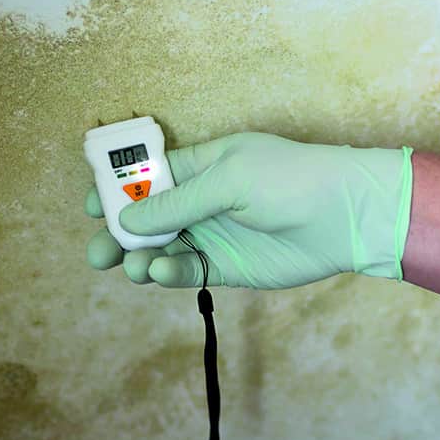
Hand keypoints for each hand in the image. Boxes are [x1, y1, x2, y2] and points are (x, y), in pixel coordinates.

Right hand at [84, 132, 412, 288]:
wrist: (347, 217)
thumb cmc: (293, 181)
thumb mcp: (229, 180)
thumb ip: (177, 202)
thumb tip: (127, 220)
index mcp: (202, 164)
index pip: (149, 175)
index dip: (118, 190)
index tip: (92, 206)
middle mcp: (204, 200)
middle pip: (148, 218)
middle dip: (119, 233)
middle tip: (98, 252)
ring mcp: (215, 234)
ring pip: (162, 249)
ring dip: (140, 257)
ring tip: (130, 266)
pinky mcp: (229, 268)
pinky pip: (188, 272)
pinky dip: (170, 274)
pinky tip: (161, 272)